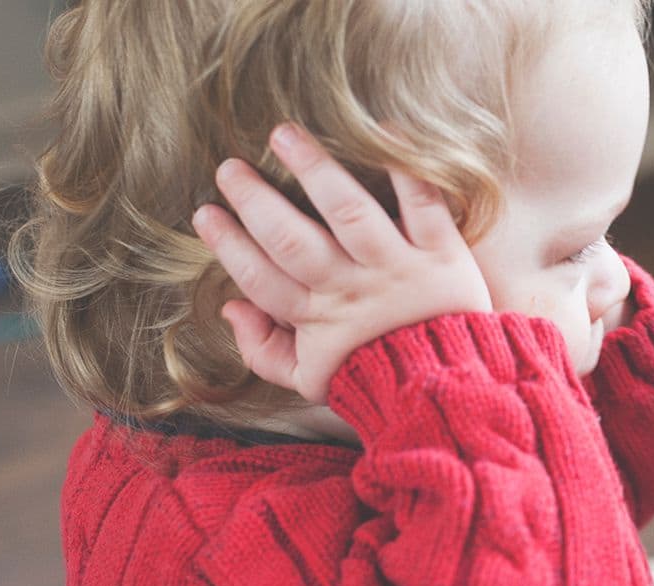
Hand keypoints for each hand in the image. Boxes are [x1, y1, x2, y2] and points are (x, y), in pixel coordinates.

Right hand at [193, 123, 491, 404]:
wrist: (449, 386)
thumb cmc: (374, 376)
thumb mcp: (312, 379)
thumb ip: (264, 350)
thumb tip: (231, 309)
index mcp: (318, 318)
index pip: (261, 278)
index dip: (229, 245)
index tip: (205, 214)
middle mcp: (352, 288)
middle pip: (293, 240)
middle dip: (256, 201)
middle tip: (230, 169)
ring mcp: (396, 267)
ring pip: (348, 212)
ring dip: (315, 170)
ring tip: (284, 135)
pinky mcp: (441, 252)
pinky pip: (423, 205)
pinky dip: (406, 169)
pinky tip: (384, 131)